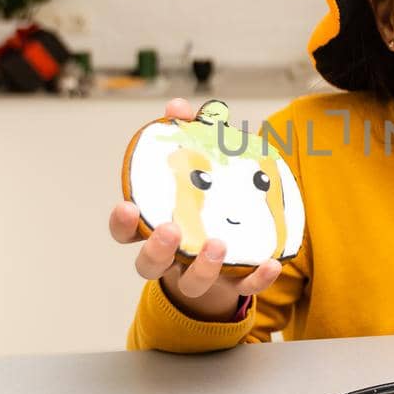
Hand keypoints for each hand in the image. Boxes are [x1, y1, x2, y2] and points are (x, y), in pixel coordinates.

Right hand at [108, 96, 282, 320]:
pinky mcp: (233, 283)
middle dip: (157, 249)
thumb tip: (177, 107)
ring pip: (192, 283)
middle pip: (149, 264)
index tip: (126, 206)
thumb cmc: (204, 202)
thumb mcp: (195, 168)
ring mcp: (201, 273)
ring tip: (218, 245)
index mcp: (155, 228)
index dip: (121, 223)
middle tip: (171, 230)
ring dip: (203, 267)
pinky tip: (272, 263)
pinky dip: (257, 278)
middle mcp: (173, 257)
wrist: (229, 252)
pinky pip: (243, 286)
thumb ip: (184, 137)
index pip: (125, 232)